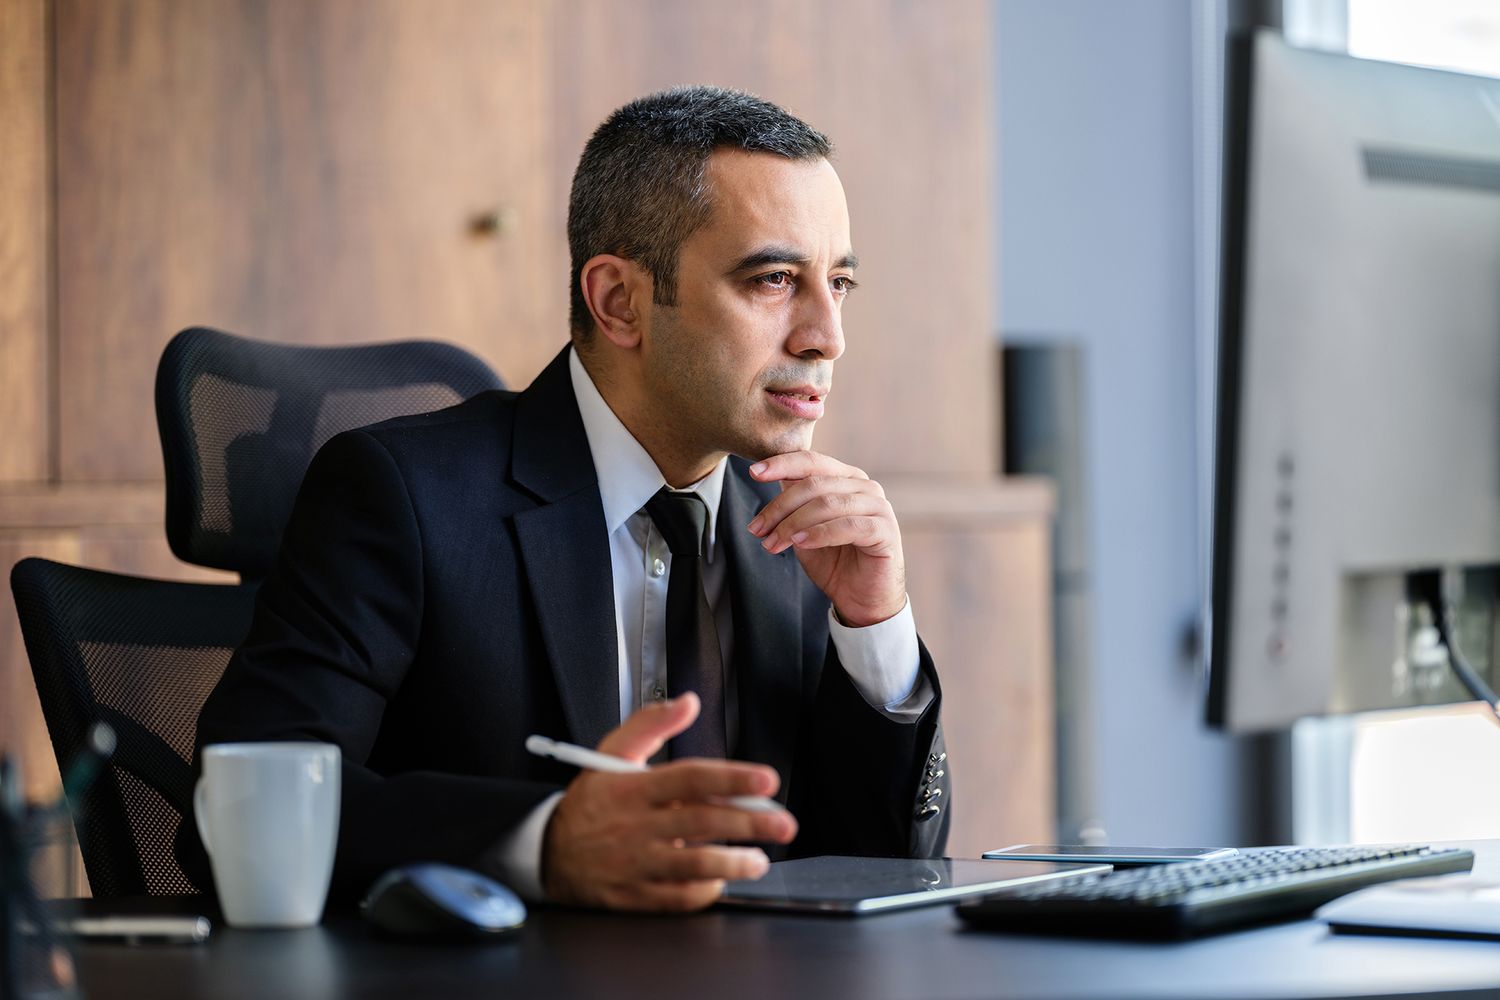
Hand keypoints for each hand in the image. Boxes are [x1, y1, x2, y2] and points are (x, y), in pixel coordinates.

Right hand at [541, 693, 797, 911]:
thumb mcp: (611, 753)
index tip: (767, 779)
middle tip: (783, 823)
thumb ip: (651, 724)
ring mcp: (634, 863)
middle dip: (749, 823)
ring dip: (733, 863)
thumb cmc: (590, 800)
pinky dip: (703, 891)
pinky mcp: (631, 895)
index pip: (690, 778)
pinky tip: (721, 882)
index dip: (732, 779)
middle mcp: (636, 825)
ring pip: (693, 865)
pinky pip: (675, 898)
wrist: (545, 851)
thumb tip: (689, 702)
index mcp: (633, 787)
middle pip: (701, 822)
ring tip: (759, 859)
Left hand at [746, 451, 905, 626]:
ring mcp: (878, 507)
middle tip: (757, 529)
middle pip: (814, 484)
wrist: (861, 600)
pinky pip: (849, 525)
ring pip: (827, 504)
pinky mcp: (886, 530)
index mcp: (845, 479)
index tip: (754, 473)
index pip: (811, 462)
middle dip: (780, 507)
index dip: (782, 464)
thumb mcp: (803, 529)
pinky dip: (820, 533)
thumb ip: (792, 504)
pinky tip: (801, 543)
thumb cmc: (834, 562)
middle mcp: (864, 487)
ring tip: (773, 543)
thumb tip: (766, 477)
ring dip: (793, 524)